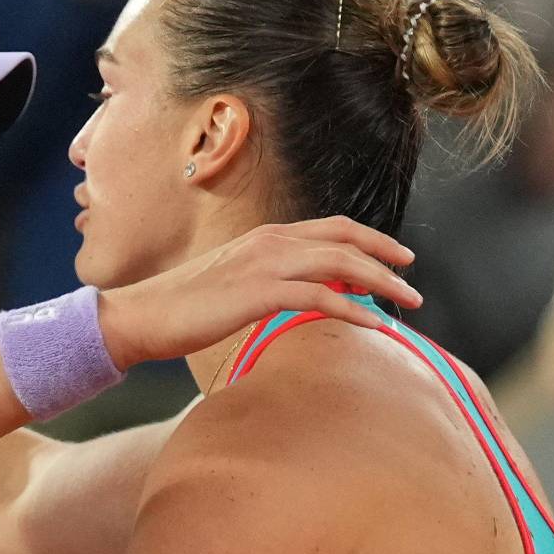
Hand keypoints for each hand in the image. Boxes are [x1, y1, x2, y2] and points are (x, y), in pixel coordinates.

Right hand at [97, 218, 419, 369]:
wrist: (141, 316)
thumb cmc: (181, 308)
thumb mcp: (231, 285)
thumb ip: (267, 282)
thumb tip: (300, 297)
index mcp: (265, 237)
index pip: (332, 228)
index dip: (371, 240)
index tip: (398, 257)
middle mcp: (270, 242)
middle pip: (345, 240)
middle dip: (386, 258)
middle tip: (413, 283)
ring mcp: (264, 265)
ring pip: (340, 265)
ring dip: (381, 282)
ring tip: (406, 303)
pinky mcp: (257, 294)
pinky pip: (319, 298)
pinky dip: (354, 310)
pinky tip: (375, 325)